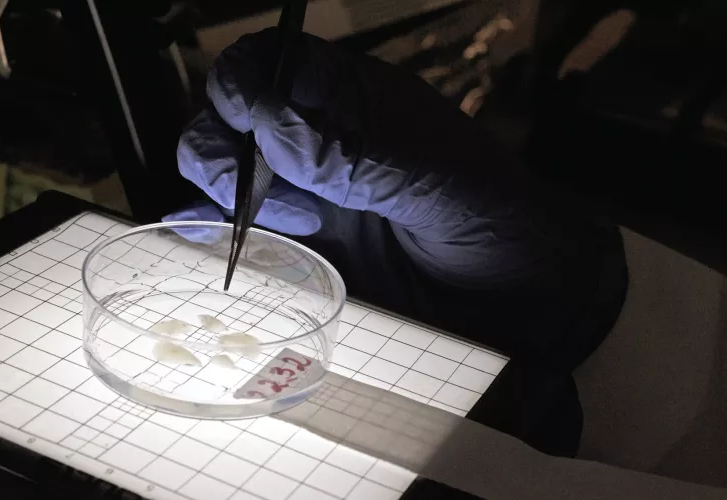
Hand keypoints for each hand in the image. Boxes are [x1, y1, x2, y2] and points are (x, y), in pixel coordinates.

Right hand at [168, 28, 586, 288]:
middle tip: (273, 188)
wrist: (518, 299)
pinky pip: (236, 234)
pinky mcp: (301, 250)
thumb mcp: (435, 178)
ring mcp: (305, 195)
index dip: (246, 82)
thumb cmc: (492, 220)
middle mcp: (317, 141)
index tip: (256, 119)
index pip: (270, 64)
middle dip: (225, 145)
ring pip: (222, 173)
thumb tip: (270, 123)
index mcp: (352, 100)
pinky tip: (208, 241)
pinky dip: (210, 234)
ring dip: (223, 192)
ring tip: (287, 224)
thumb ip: (355, 153)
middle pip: (228, 118)